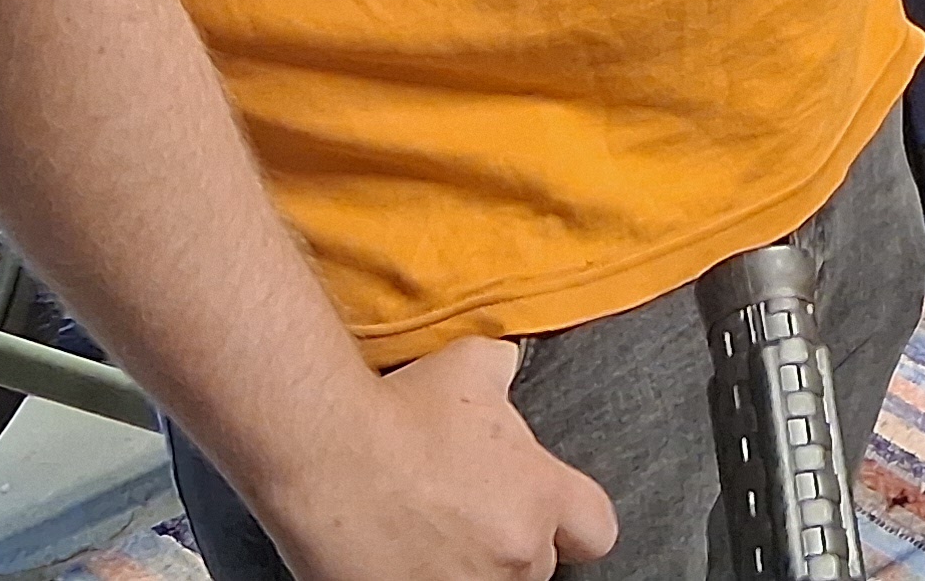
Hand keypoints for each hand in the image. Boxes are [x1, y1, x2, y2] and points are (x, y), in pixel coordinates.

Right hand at [271, 338, 616, 580]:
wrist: (327, 452)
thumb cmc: (399, 411)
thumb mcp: (471, 364)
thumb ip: (505, 372)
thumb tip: (509, 367)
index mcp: (541, 498)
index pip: (597, 530)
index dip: (570, 519)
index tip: (543, 508)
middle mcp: (515, 556)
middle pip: (537, 563)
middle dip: (508, 540)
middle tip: (467, 512)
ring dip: (467, 563)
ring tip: (427, 529)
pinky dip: (420, 571)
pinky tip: (398, 548)